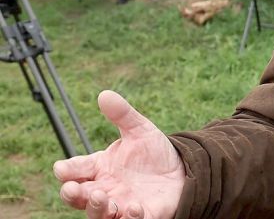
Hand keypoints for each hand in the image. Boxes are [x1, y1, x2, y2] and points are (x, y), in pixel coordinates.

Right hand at [53, 90, 184, 218]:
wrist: (184, 168)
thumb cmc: (154, 153)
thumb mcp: (140, 130)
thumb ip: (122, 114)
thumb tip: (105, 94)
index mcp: (99, 168)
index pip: (73, 171)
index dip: (66, 171)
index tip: (62, 168)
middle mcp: (104, 189)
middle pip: (78, 197)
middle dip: (72, 194)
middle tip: (72, 188)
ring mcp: (121, 204)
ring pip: (98, 214)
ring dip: (96, 208)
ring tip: (101, 196)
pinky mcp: (142, 215)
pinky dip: (129, 218)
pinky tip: (134, 207)